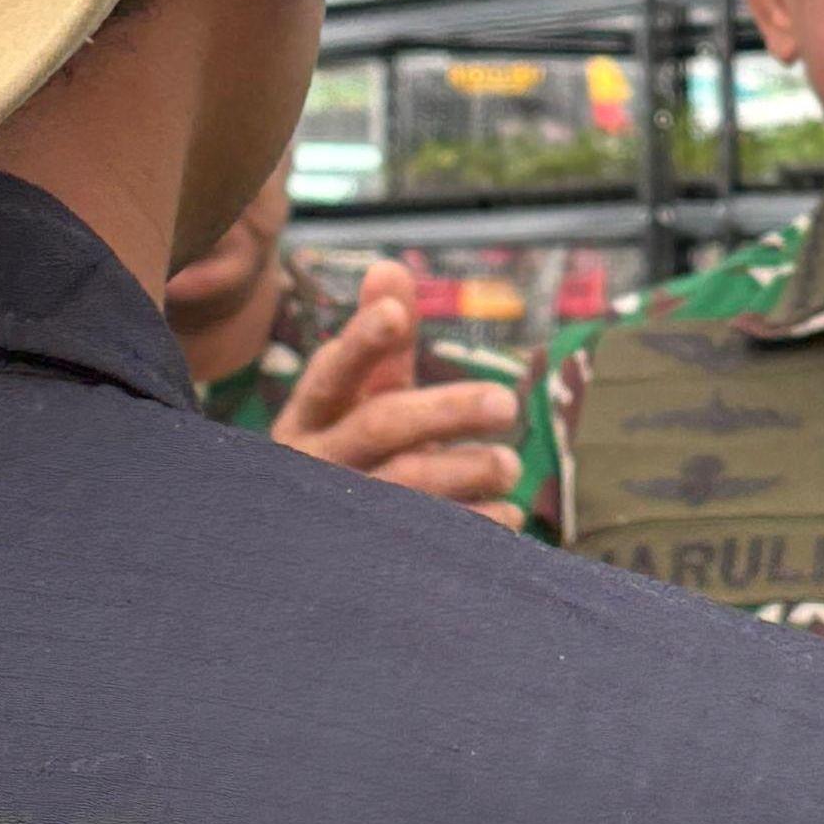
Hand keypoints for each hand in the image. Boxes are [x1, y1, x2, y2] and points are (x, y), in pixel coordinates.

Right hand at [272, 260, 523, 524]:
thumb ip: (381, 342)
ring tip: (510, 464)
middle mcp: (316, 461)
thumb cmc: (350, 449)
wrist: (313, 549)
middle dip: (445, 410)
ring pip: (402, 486)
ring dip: (464, 470)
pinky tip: (508, 516)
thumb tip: (389, 265)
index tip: (399, 316)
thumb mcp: (361, 398)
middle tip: (507, 401)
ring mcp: (339, 512)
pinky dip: (472, 526)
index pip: (335, 371)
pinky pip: (425, 540)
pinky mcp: (367, 558)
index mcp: (313, 414)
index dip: (364, 341)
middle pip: (380, 427)